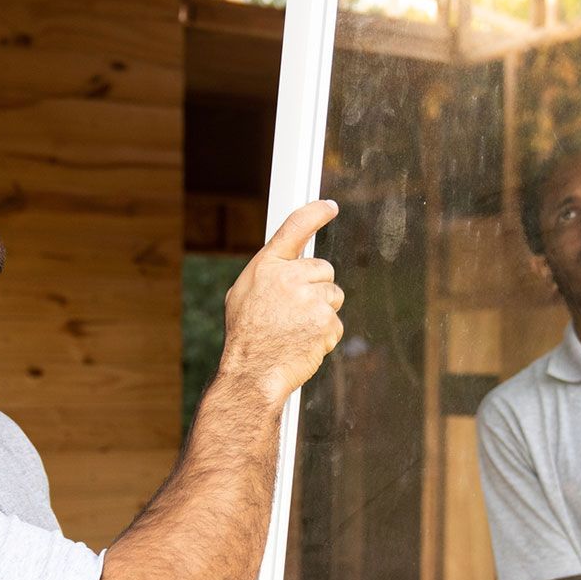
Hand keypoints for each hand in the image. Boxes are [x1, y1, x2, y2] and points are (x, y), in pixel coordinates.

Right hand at [220, 199, 344, 403]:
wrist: (253, 372)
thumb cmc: (246, 336)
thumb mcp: (244, 294)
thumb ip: (268, 274)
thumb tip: (289, 264)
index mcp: (267, 266)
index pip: (295, 227)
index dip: (315, 213)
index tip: (328, 207)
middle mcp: (290, 277)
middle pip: (324, 269)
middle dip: (317, 288)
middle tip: (295, 311)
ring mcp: (310, 299)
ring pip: (333, 295)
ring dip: (322, 312)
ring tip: (296, 329)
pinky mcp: (326, 321)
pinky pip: (336, 323)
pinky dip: (325, 335)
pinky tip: (304, 343)